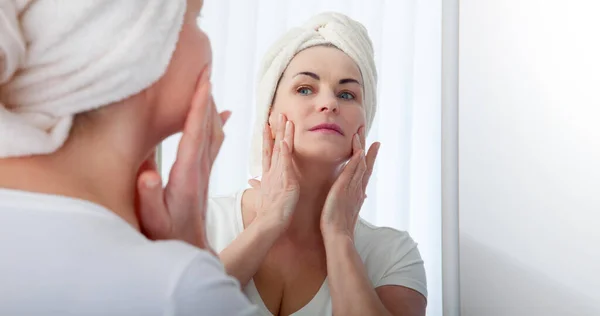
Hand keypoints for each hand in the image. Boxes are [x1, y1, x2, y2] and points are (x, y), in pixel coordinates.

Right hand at [135, 67, 229, 250]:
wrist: (189, 250)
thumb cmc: (166, 234)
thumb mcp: (152, 218)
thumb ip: (148, 197)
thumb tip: (146, 174)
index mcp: (187, 175)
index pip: (196, 133)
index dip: (200, 106)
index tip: (205, 82)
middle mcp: (199, 169)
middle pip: (208, 127)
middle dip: (207, 98)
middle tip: (206, 70)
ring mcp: (203, 171)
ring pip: (213, 133)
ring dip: (211, 108)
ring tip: (209, 85)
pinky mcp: (202, 175)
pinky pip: (214, 144)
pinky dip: (217, 125)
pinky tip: (223, 115)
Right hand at [247, 114, 299, 231]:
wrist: (269, 224)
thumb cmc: (267, 213)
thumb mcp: (263, 196)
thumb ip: (258, 185)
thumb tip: (251, 180)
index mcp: (268, 174)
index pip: (268, 151)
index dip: (268, 137)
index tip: (268, 123)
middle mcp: (271, 172)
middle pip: (273, 146)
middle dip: (276, 129)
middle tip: (278, 113)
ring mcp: (278, 175)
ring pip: (280, 150)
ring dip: (282, 134)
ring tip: (285, 119)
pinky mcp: (285, 182)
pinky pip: (285, 165)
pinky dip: (284, 153)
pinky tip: (284, 141)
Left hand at [320, 127, 379, 240]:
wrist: (338, 236)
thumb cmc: (339, 226)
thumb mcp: (348, 210)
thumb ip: (354, 201)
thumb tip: (363, 197)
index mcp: (357, 192)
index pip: (364, 170)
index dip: (369, 156)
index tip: (374, 144)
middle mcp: (357, 188)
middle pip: (364, 163)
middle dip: (365, 146)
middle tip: (365, 130)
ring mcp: (352, 188)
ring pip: (359, 165)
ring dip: (360, 148)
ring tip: (360, 134)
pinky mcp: (343, 190)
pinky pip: (351, 173)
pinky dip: (355, 162)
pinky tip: (358, 152)